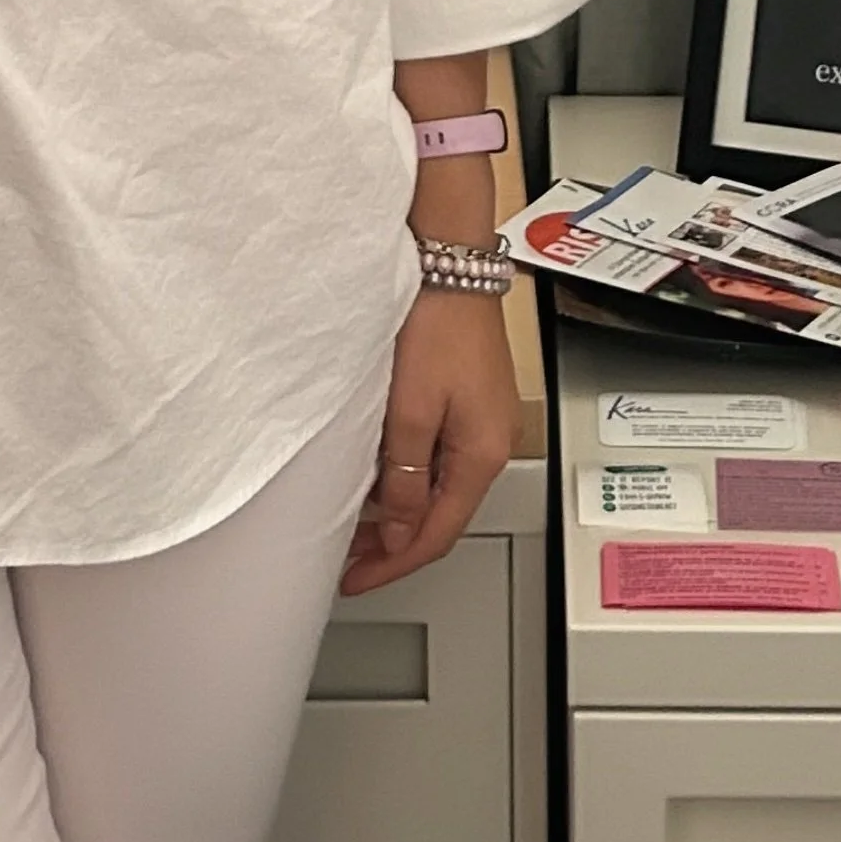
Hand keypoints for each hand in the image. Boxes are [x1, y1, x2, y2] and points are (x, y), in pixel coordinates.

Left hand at [340, 287, 517, 595]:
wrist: (452, 263)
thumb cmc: (437, 322)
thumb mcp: (411, 410)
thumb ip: (405, 476)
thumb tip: (401, 526)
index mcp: (481, 454)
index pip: (436, 534)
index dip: (393, 564)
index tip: (357, 578)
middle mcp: (490, 442)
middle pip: (441, 514)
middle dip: (395, 542)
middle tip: (350, 557)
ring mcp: (483, 422)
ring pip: (439, 486)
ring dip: (400, 508)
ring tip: (358, 519)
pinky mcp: (471, 401)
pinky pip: (440, 456)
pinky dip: (409, 474)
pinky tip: (382, 471)